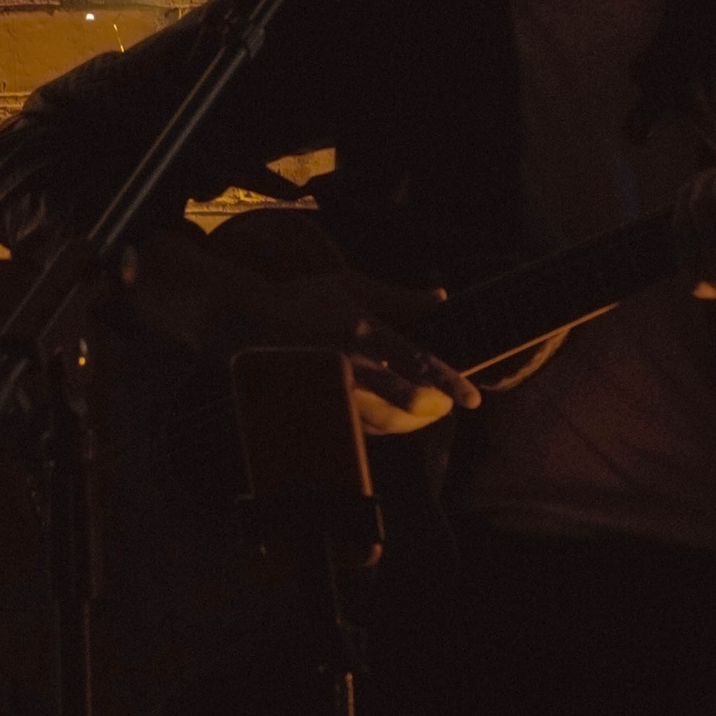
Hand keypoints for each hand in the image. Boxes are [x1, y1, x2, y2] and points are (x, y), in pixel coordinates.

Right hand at [118, 224, 477, 435]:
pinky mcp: (313, 408)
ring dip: (407, 422)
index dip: (449, 383)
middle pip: (402, 404)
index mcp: (362, 332)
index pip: (417, 363)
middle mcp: (348, 366)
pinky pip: (356, 429)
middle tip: (445, 408)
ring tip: (423, 411)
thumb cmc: (301, 300)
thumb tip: (442, 297)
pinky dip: (379, 427)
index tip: (473, 399)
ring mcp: (329, 392)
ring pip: (381, 423)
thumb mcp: (349, 286)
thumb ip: (399, 296)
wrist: (241, 322)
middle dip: (429, 411)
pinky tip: (390, 417)